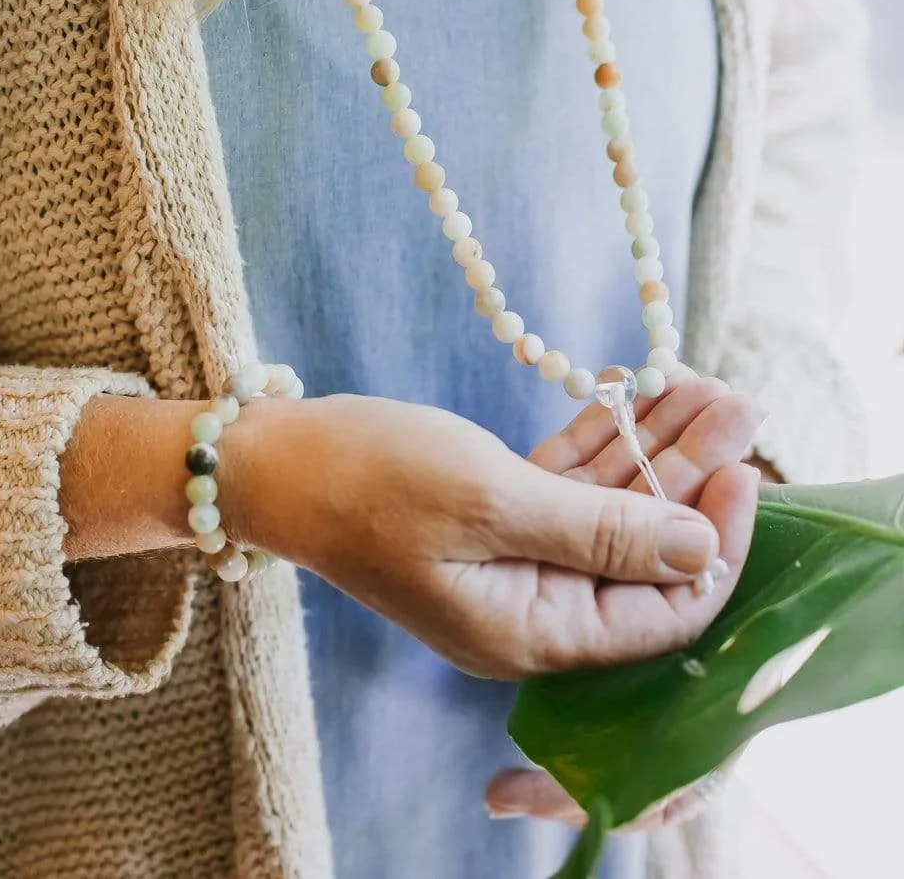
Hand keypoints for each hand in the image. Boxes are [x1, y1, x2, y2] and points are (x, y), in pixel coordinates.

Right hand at [223, 387, 757, 679]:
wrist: (275, 459)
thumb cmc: (372, 482)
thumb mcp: (493, 502)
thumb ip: (602, 532)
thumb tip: (702, 550)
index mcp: (531, 633)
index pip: (656, 613)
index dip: (709, 546)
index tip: (741, 470)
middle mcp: (530, 605)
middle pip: (639, 549)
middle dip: (691, 476)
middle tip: (737, 403)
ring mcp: (512, 557)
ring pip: (608, 505)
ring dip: (653, 445)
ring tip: (704, 383)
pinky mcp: (493, 512)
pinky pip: (567, 481)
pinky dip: (602, 438)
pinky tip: (637, 388)